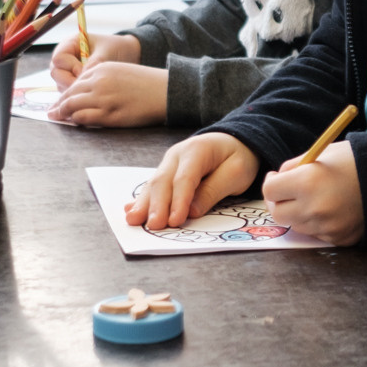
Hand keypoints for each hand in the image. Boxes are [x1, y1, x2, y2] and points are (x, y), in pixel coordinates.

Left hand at [50, 61, 166, 127]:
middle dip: (59, 104)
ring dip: (63, 113)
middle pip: (70, 94)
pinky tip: (74, 122)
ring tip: (58, 118)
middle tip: (52, 112)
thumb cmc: (145, 82)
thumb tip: (85, 91)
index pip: (75, 82)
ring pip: (73, 106)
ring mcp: (103, 99)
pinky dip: (75, 120)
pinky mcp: (109, 115)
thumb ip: (101, 77)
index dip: (65, 93)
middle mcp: (99, 82)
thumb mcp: (120, 71)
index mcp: (101, 69)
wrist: (164, 91)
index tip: (60, 100)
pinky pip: (84, 118)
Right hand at [51, 32, 140, 84]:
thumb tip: (81, 76)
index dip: (70, 67)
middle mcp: (65, 59)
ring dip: (75, 90)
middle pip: (56, 73)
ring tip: (93, 88)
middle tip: (88, 85)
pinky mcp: (73, 83)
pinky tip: (93, 93)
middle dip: (71, 81)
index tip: (86, 71)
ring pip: (61, 85)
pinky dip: (79, 95)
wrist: (126, 55)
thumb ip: (93, 62)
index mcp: (70, 44)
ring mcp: (67, 72)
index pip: (58, 59)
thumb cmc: (116, 48)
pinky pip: (69, 93)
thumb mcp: (106, 52)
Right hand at [126, 133, 258, 228]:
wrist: (234, 140)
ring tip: (133, 221)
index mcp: (197, 150)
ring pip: (153, 184)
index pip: (184, 179)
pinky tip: (129, 210)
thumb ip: (213, 191)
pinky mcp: (166, 172)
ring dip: (144, 204)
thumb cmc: (238, 157)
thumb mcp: (236, 172)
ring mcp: (169, 163)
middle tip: (153, 226)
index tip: (174, 221)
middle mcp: (177, 154)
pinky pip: (152, 186)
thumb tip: (191, 212)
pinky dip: (142, 199)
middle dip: (157, 205)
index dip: (178, 201)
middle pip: (163, 181)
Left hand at [262, 141, 364, 245]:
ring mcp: (327, 227)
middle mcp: (314, 208)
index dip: (271, 182)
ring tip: (313, 198)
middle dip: (279, 201)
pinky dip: (317, 223)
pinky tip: (330, 209)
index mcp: (307, 182)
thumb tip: (278, 178)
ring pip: (296, 225)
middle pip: (278, 213)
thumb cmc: (355, 161)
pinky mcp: (339, 239)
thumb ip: (295, 166)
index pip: (270, 190)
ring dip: (298, 212)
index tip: (277, 177)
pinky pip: (316, 234)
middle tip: (287, 192)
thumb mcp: (321, 154)